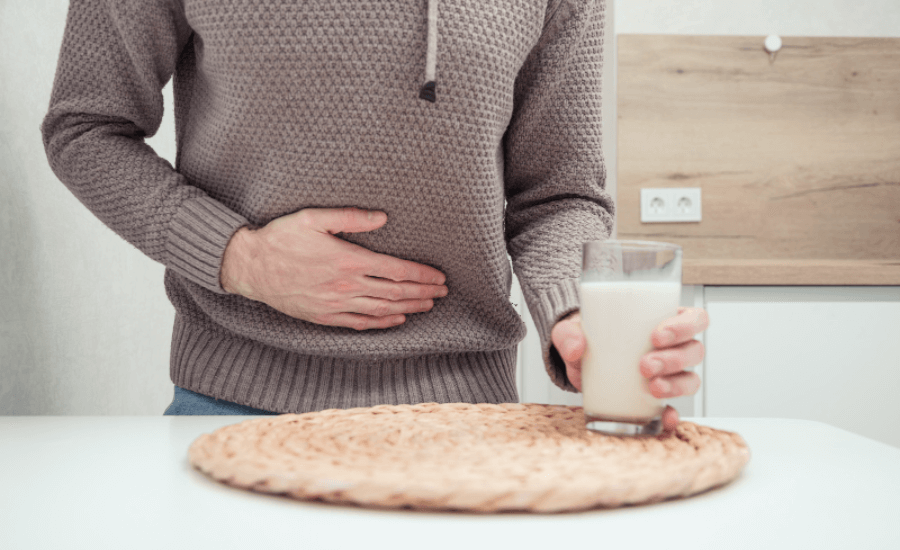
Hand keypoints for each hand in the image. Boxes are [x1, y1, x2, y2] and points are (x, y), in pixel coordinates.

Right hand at [220, 207, 448, 329]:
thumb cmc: (280, 238)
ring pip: (381, 309)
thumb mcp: (313, 218)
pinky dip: (382, 323)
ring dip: (408, 308)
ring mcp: (335, 305)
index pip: (395, 270)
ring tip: (428, 304)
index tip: (439, 276)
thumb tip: (383, 217)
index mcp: (347, 260)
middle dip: (422, 292)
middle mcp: (346, 286)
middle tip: (443, 292)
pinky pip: (360, 323)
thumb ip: (351, 217)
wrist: (250, 267)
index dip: (421, 274)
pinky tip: (397, 320)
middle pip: (394, 292)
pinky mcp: (324, 317)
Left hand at [551, 307, 708, 431]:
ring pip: (690, 379)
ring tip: (652, 387)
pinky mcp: (656, 399)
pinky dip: (672, 415)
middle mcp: (672, 347)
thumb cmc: (585, 336)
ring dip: (676, 384)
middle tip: (645, 365)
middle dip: (675, 359)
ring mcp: (668, 374)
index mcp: (662, 319)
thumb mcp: (572, 329)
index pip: (694, 318)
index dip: (685, 326)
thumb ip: (568, 334)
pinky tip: (665, 417)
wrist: (577, 363)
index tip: (657, 335)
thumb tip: (576, 348)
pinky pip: (674, 408)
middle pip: (694, 350)